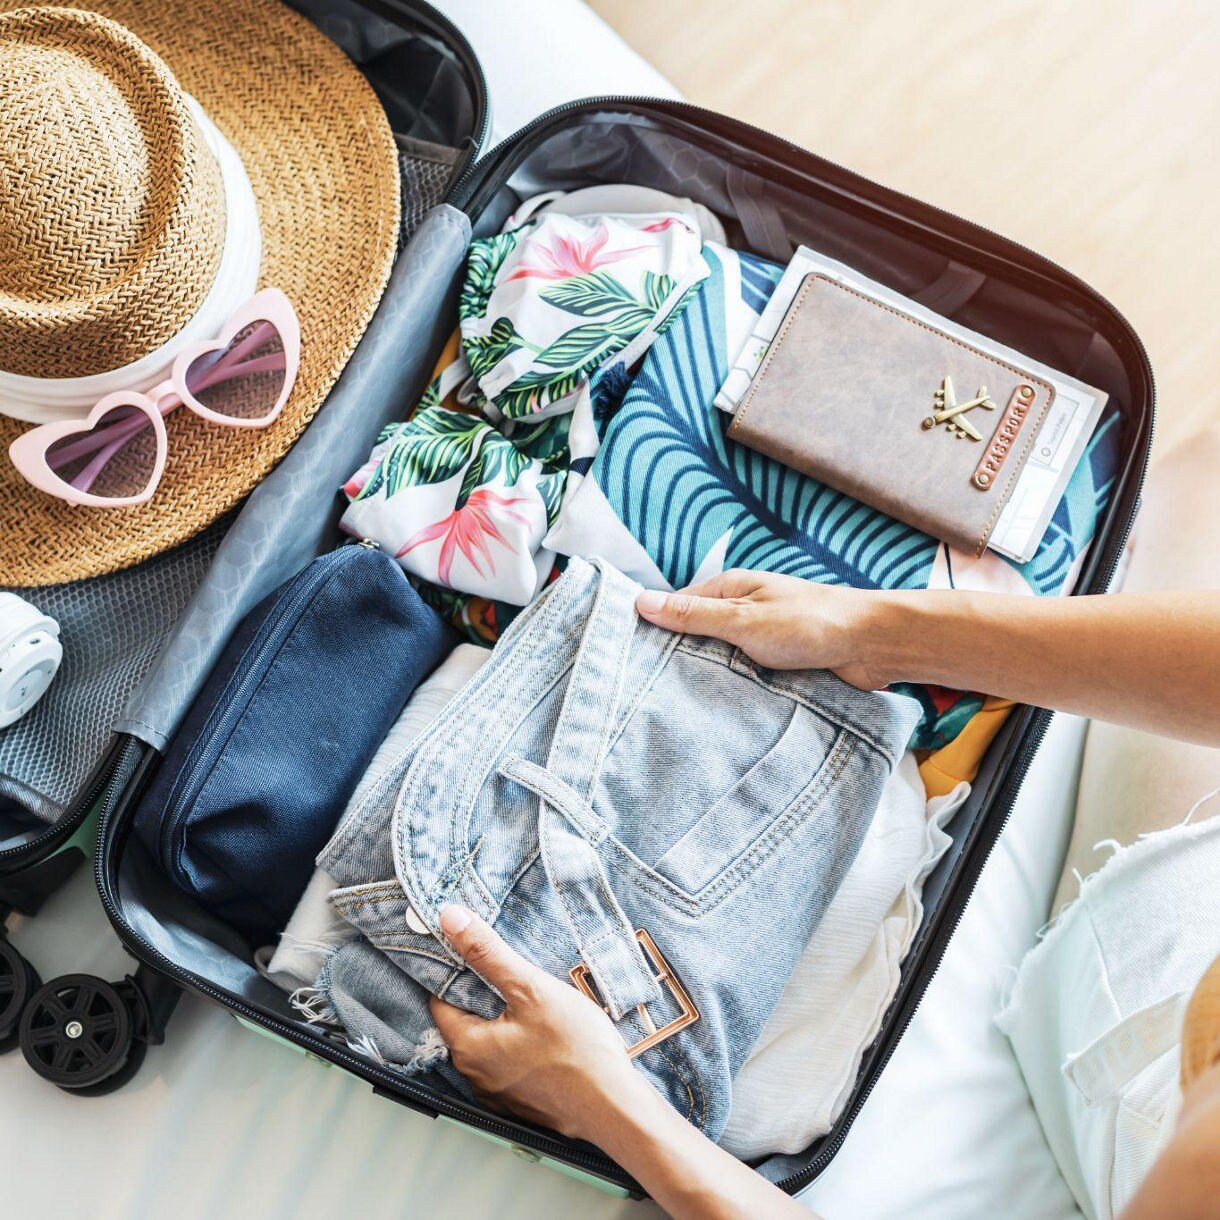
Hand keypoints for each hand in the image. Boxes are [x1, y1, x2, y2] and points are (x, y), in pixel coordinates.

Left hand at [428, 905, 651, 1142]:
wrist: (615, 1107)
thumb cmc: (576, 1050)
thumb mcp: (531, 989)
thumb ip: (488, 953)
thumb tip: (450, 918)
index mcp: (467, 1047)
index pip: (440, 998)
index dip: (453, 969)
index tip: (472, 947)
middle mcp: (474, 1075)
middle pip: (465, 1019)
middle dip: (482, 991)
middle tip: (508, 967)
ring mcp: (498, 1092)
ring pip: (489, 1039)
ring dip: (503, 1017)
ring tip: (531, 996)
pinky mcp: (522, 1099)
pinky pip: (508, 1060)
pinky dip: (519, 1041)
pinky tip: (545, 1030)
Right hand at [635, 568, 890, 687]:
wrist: (873, 646)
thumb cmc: (811, 622)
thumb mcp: (743, 618)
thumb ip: (694, 614)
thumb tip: (641, 602)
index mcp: (731, 590)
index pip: (678, 608)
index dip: (656, 631)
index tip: (632, 658)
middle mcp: (744, 612)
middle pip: (698, 638)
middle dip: (682, 661)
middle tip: (653, 692)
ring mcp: (761, 639)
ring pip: (722, 662)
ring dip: (713, 679)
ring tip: (684, 706)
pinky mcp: (779, 665)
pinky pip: (746, 679)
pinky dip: (737, 691)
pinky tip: (722, 711)